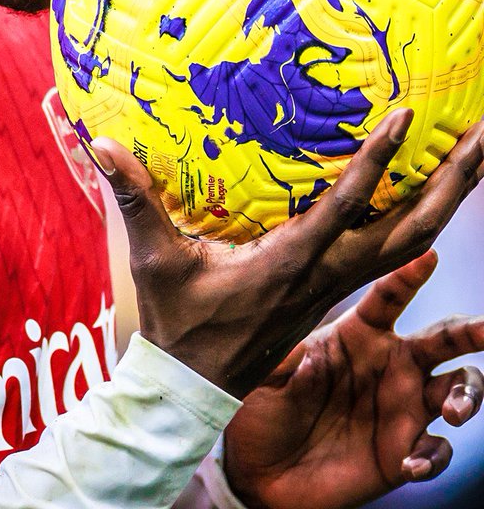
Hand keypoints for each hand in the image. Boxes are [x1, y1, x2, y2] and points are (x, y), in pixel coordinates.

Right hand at [92, 109, 483, 398]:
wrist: (198, 385)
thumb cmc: (180, 323)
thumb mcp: (155, 262)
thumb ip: (134, 200)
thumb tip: (102, 145)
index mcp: (290, 263)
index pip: (344, 208)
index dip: (376, 163)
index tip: (406, 118)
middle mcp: (328, 272)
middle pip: (413, 226)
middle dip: (455, 179)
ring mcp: (340, 283)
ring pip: (415, 237)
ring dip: (452, 193)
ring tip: (480, 146)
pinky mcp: (337, 286)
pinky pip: (395, 247)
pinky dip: (424, 212)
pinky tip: (435, 186)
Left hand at [222, 250, 483, 508]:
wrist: (265, 471)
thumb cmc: (263, 409)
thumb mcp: (265, 376)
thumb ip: (281, 355)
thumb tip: (287, 334)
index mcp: (358, 334)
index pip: (389, 297)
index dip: (409, 275)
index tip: (429, 254)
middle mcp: (389, 363)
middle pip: (442, 339)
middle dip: (472, 330)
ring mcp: (401, 406)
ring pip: (458, 388)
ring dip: (467, 396)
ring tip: (452, 412)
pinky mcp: (404, 450)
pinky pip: (437, 450)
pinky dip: (431, 457)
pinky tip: (409, 465)